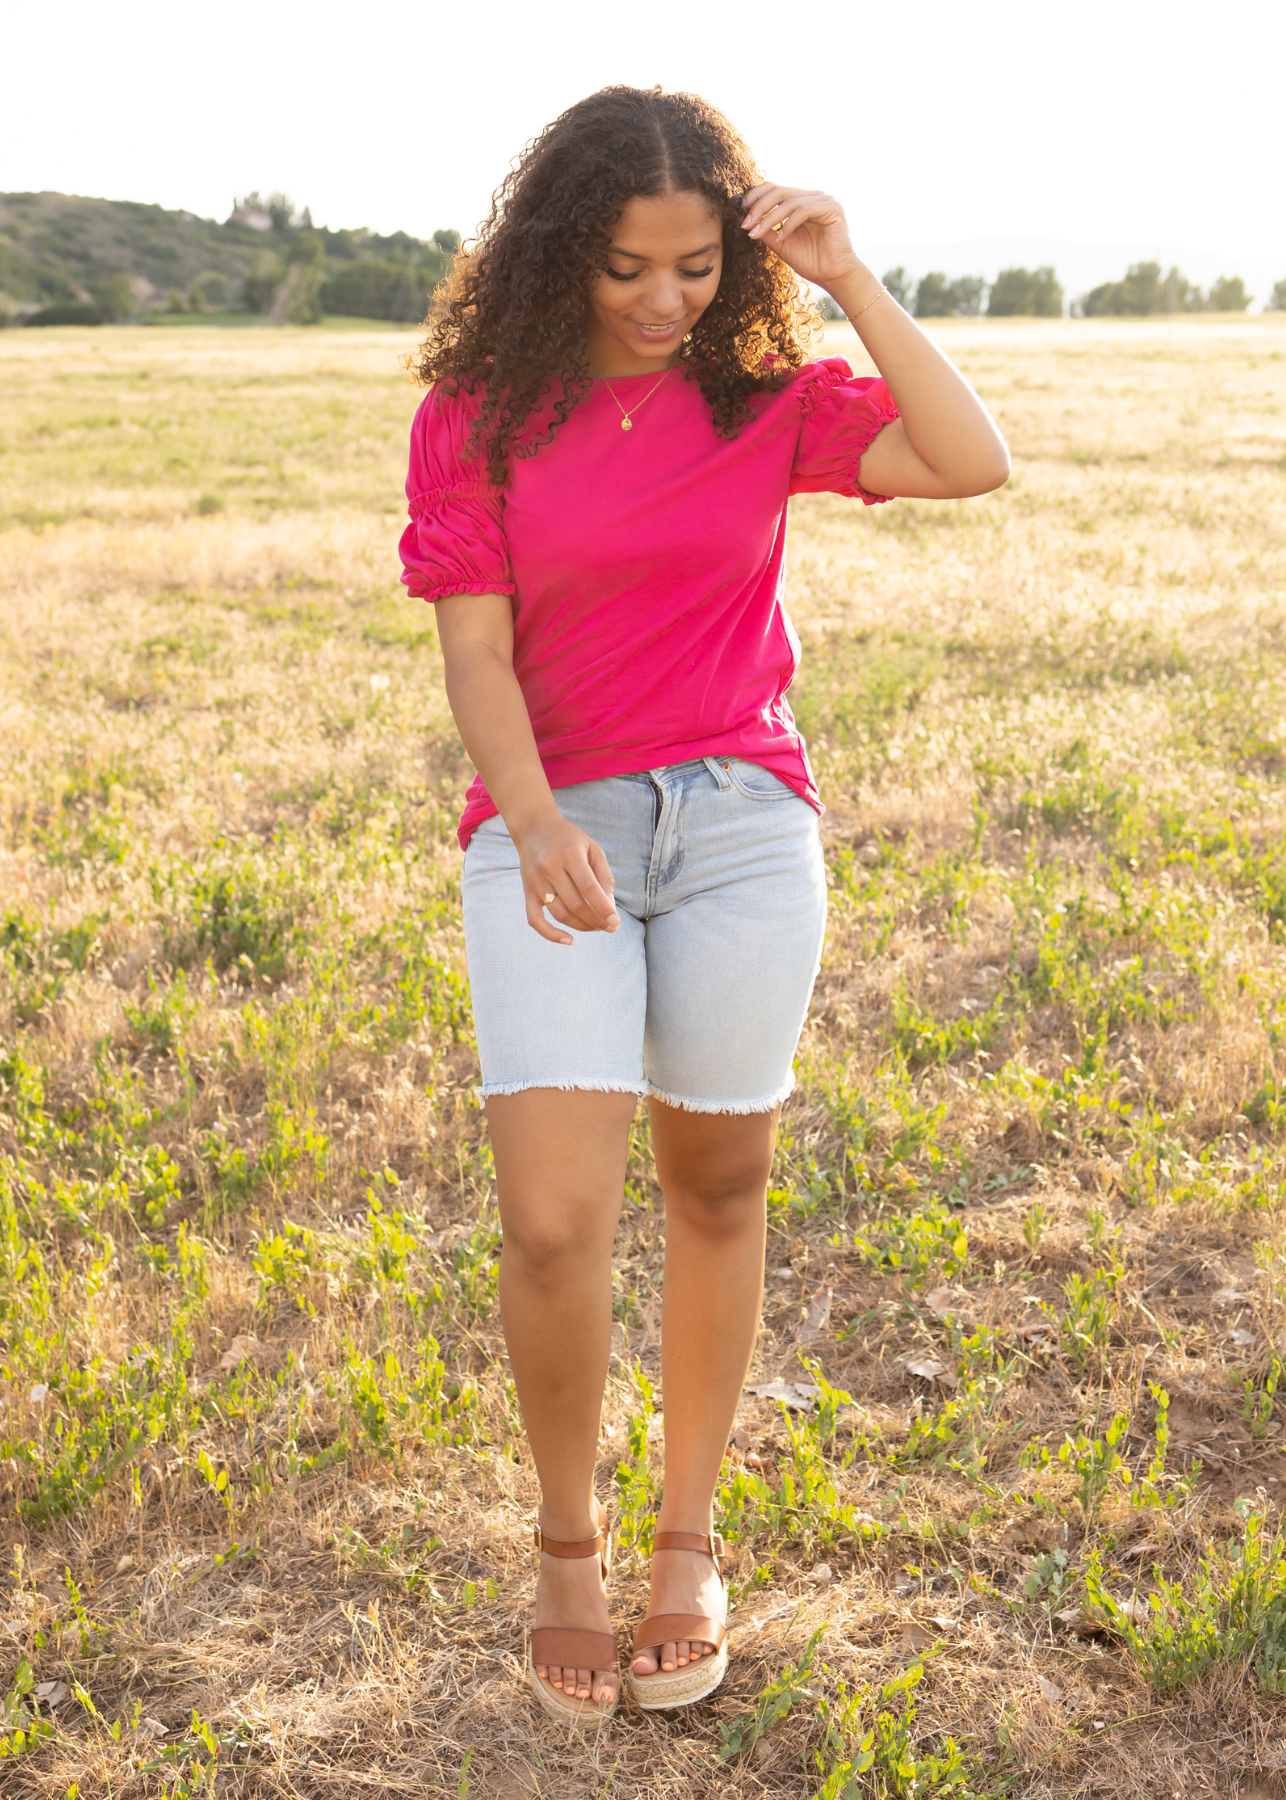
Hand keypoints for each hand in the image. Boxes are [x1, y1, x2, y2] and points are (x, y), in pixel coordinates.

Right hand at [514, 812, 619, 944]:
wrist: (534, 828)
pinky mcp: (527, 891)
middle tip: (610, 926)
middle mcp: (550, 868)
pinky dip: (551, 934)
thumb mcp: (592, 848)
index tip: (615, 923)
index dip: (603, 908)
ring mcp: (536, 881)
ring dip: (581, 926)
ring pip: (560, 914)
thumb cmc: (569, 839)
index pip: (588, 888)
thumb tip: (610, 907)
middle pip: (575, 904)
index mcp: (569, 854)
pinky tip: (570, 941)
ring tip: (597, 927)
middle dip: (596, 920)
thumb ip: (603, 876)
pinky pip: (535, 919)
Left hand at [740, 183, 862, 292]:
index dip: (756, 196)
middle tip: (746, 224)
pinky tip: (781, 237)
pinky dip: (789, 223)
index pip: (774, 189)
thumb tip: (742, 219)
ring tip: (757, 233)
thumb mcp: (780, 243)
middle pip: (779, 191)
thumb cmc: (810, 261)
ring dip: (770, 218)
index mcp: (800, 201)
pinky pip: (804, 210)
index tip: (740, 212)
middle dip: (758, 207)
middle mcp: (812, 197)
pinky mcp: (832, 208)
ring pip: (789, 202)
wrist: (833, 276)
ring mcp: (823, 200)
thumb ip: (765, 229)